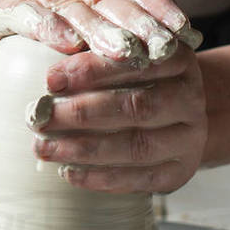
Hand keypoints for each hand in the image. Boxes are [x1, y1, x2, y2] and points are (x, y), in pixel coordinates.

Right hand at [0, 0, 202, 91]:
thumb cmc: (48, 48)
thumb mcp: (91, 35)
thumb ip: (128, 23)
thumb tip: (179, 26)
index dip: (154, 0)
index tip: (183, 28)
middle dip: (134, 19)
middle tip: (161, 46)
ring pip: (67, 1)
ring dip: (97, 27)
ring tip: (123, 51)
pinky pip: (25, 14)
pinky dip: (47, 27)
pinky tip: (68, 45)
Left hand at [28, 42, 207, 193]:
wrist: (179, 113)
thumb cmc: (138, 77)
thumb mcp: (126, 53)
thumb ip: (97, 49)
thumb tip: (48, 58)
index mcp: (179, 58)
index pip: (135, 62)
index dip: (91, 71)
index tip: (50, 79)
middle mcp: (191, 98)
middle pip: (137, 106)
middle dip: (82, 113)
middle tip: (39, 117)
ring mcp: (190, 138)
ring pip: (137, 147)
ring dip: (85, 149)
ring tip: (44, 148)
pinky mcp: (181, 171)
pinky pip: (140, 180)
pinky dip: (101, 179)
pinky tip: (68, 173)